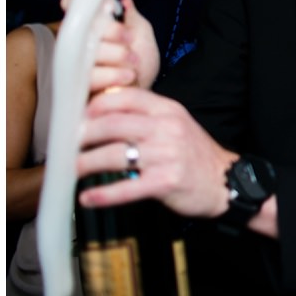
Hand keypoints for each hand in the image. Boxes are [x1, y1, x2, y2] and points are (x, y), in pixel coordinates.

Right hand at [63, 0, 160, 95]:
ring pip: (85, 51)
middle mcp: (78, 42)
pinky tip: (127, 75)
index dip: (79, 1)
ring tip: (133, 60)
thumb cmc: (140, 64)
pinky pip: (88, 76)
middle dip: (111, 30)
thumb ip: (131, 15)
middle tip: (129, 38)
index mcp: (90, 25)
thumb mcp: (141, 33)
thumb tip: (123, 0)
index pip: (71, 5)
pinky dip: (111, 74)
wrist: (143, 94)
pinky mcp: (78, 86)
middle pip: (81, 26)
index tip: (106, 6)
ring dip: (115, 54)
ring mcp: (75, 64)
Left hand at [73, 88, 235, 217]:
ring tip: (72, 169)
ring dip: (87, 163)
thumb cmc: (194, 154)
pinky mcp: (166, 182)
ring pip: (115, 155)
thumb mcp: (175, 123)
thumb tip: (105, 110)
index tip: (79, 115)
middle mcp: (166, 129)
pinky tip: (88, 198)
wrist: (227, 182)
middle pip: (113, 125)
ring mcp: (166, 155)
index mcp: (167, 110)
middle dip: (84, 134)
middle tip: (68, 143)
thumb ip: (146, 115)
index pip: (126, 98)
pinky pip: (127, 187)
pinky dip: (104, 194)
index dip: (97, 105)